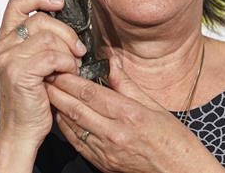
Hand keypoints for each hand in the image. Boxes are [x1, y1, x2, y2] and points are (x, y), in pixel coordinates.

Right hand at [0, 0, 87, 150]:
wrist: (20, 131)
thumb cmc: (31, 99)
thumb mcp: (32, 64)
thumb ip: (40, 42)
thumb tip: (65, 24)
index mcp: (5, 40)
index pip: (17, 4)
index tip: (58, 2)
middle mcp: (3, 46)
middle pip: (41, 19)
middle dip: (66, 32)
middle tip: (78, 49)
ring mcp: (9, 58)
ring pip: (49, 37)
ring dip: (68, 52)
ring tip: (70, 67)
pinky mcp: (20, 72)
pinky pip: (53, 56)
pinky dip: (67, 65)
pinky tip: (66, 75)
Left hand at [47, 57, 224, 172]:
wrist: (179, 171)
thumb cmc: (172, 138)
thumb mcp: (154, 105)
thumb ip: (128, 84)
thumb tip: (113, 62)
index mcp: (128, 114)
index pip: (90, 94)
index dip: (70, 81)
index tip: (58, 69)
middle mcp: (114, 133)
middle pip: (76, 109)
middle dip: (57, 91)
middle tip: (44, 77)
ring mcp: (106, 151)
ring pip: (72, 126)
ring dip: (57, 109)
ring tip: (47, 94)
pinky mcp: (103, 163)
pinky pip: (78, 143)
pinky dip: (66, 129)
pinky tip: (61, 118)